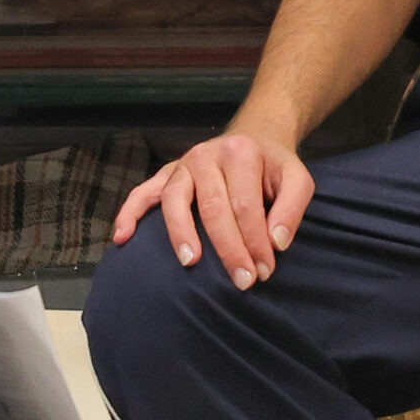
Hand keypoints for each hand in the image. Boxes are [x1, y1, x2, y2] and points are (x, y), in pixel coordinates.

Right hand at [110, 130, 314, 289]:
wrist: (253, 138)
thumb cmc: (273, 168)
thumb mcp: (296, 179)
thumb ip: (292, 207)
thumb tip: (277, 242)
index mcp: (240, 153)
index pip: (246, 205)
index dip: (256, 241)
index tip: (264, 271)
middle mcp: (206, 155)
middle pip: (213, 207)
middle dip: (228, 248)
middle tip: (241, 281)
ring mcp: (182, 165)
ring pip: (175, 200)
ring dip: (180, 233)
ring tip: (190, 262)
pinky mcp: (166, 175)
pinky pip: (142, 193)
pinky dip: (129, 213)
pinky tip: (122, 237)